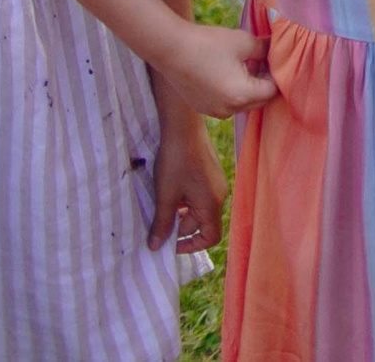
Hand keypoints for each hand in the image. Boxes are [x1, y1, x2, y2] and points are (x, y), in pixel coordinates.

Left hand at [147, 115, 228, 254]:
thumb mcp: (165, 195)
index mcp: (211, 204)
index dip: (191, 246)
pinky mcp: (211, 174)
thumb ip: (162, 223)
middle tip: (157, 224)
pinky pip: (200, 196)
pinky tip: (169, 190)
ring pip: (199, 209)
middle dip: (179, 228)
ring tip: (161, 205)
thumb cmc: (176, 161)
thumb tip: (156, 247)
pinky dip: (185, 200)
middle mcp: (219, 195)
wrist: (184, 126)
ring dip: (181, 213)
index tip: (169, 244)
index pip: (210, 237)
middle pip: (202, 224)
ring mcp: (216, 183)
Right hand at [161, 23, 276, 118]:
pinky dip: (234, 92)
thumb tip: (277, 50)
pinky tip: (229, 71)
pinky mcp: (202, 107)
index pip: (272, 92)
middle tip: (262, 60)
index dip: (277, 75)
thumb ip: (266, 49)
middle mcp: (228, 110)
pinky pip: (228, 104)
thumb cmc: (208, 44)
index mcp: (241, 96)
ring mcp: (213, 112)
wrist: (170, 49)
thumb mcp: (244, 42)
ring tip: (245, 64)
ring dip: (250, 88)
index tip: (273, 59)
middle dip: (264, 82)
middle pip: (260, 101)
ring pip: (244, 104)